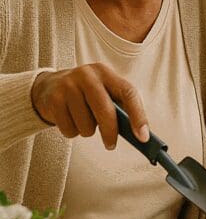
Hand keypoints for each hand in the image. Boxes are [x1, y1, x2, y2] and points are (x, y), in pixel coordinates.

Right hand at [30, 63, 148, 149]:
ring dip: (87, 131)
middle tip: (111, 145)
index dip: (138, 116)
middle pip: (106, 110)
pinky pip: (69, 129)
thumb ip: (120, 108)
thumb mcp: (104, 93)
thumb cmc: (86, 95)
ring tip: (83, 121)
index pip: (128, 93)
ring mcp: (68, 86)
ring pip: (86, 124)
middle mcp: (87, 75)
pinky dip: (72, 132)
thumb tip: (139, 135)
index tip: (143, 137)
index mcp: (106, 73)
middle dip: (111, 132)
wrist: (48, 86)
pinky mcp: (53, 99)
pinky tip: (69, 120)